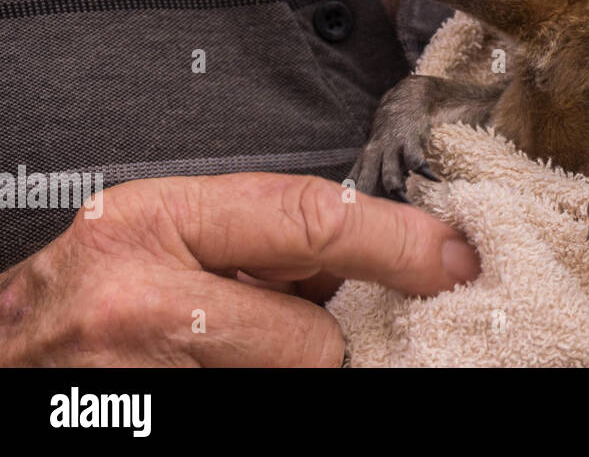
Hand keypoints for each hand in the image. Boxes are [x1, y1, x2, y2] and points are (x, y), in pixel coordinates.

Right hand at [0, 172, 478, 365]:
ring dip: (285, 374)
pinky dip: (256, 391)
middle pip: (312, 333)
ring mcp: (139, 377)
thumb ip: (253, 241)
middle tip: (321, 334)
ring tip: (223, 357)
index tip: (456, 256)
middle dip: (327, 339)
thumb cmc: (78, 299)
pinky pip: (254, 407)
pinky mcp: (153, 424)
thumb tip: (365, 259)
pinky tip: (217, 376)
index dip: (400, 242)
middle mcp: (142, 298)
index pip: (312, 217)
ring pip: (291, 381)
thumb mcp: (154, 238)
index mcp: (154, 221)